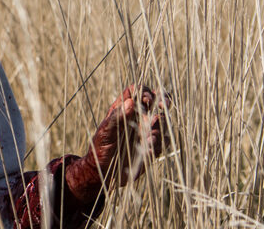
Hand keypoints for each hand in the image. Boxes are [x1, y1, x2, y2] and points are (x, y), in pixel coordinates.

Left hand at [67, 85, 170, 201]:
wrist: (103, 170)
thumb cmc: (100, 147)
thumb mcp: (105, 132)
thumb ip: (117, 118)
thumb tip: (131, 101)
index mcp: (124, 109)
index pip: (138, 91)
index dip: (145, 91)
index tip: (146, 100)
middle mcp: (138, 117)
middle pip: (156, 102)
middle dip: (163, 101)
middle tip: (163, 106)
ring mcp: (146, 131)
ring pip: (162, 122)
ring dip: (159, 127)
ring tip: (148, 138)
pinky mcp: (152, 146)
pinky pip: (162, 142)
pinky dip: (158, 143)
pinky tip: (148, 149)